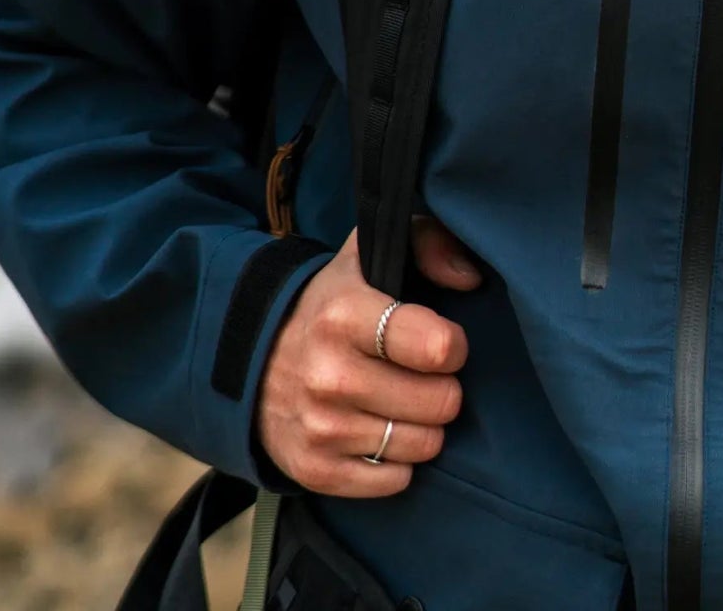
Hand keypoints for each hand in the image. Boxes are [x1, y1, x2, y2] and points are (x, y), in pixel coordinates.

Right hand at [254, 217, 483, 496]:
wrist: (252, 361)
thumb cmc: (332, 304)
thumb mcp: (369, 255)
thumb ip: (429, 242)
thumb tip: (470, 277)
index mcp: (345, 315)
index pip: (438, 347)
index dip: (453, 345)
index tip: (441, 340)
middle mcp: (330, 376)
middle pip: (440, 402)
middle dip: (442, 387)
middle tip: (421, 375)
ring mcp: (321, 429)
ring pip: (424, 445)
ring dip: (423, 424)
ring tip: (400, 400)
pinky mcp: (315, 471)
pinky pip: (396, 481)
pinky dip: (398, 461)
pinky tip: (379, 431)